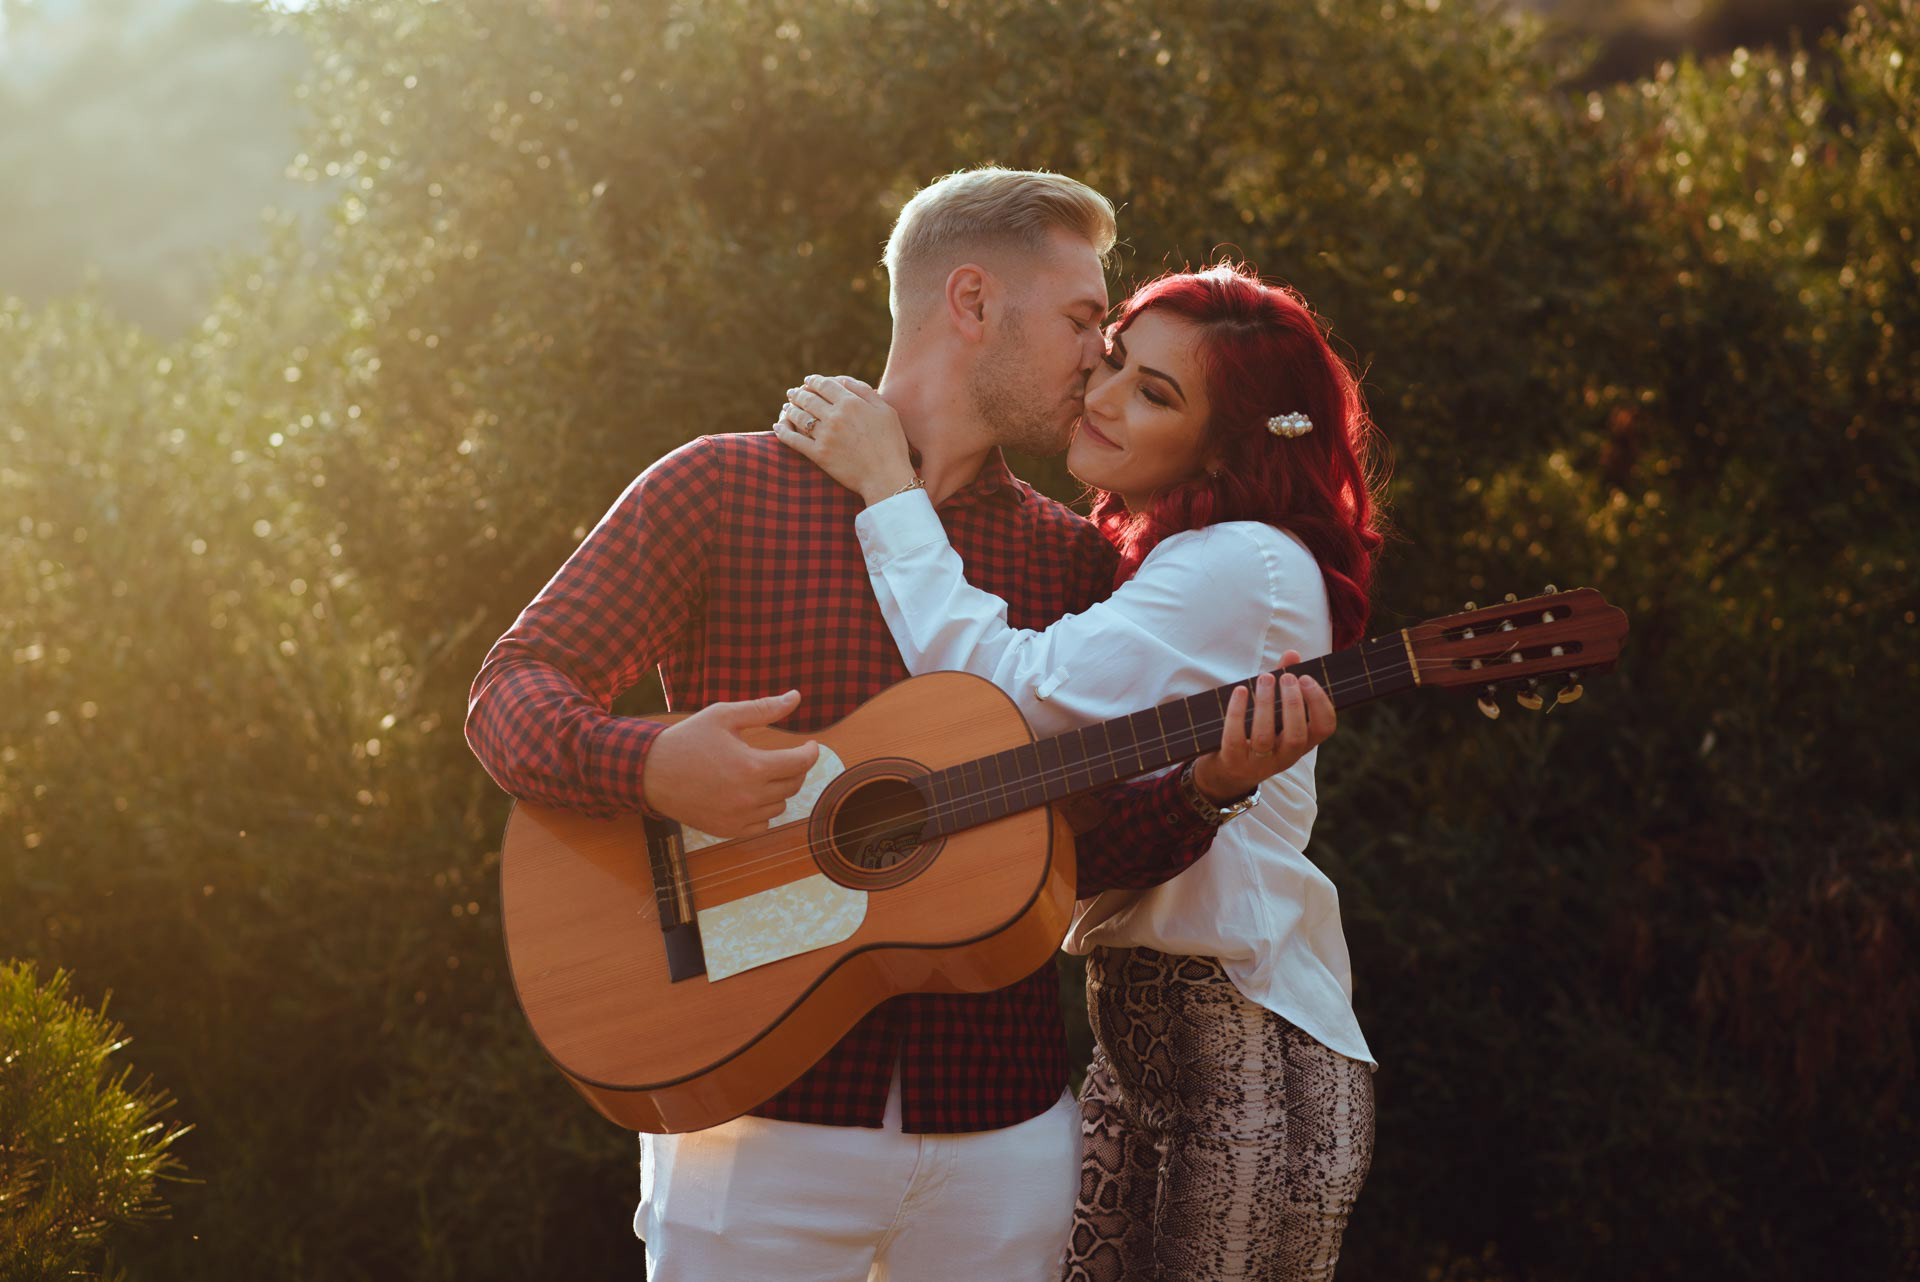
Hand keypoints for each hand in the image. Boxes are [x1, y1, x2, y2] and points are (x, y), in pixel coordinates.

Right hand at [642, 690, 821, 837]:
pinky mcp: (728, 830)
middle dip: (795, 768)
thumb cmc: (688, 740)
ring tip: (762, 774)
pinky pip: (762, 825)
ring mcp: (739, 817)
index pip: (800, 763)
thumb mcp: (724, 716)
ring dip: (778, 790)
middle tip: (785, 757)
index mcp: (752, 766)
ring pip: (779, 806)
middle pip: (793, 785)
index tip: (809, 745)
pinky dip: (762, 811)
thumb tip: (795, 697)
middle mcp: (750, 797)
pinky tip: (750, 795)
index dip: (810, 752)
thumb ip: (764, 708)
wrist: (651, 773)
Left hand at [772, 374, 917, 504]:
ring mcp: (825, 435)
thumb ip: (864, 392)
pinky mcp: (818, 454)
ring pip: (799, 416)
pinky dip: (782, 432)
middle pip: (808, 398)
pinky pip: (794, 440)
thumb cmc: (891, 444)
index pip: (824, 385)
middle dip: (797, 393)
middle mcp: (835, 416)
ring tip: (786, 407)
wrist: (886, 477)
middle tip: (792, 392)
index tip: (807, 380)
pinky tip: (777, 427)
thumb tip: (843, 380)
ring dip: (789, 409)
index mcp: (851, 403)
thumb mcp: (886, 411)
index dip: (813, 381)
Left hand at [1190, 651, 1335, 801]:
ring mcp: (1259, 763)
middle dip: (1294, 703)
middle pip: (1297, 734)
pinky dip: (1237, 713)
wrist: (1227, 773)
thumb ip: (1284, 682)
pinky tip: (1240, 691)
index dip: (1320, 703)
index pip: (1325, 727)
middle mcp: (1285, 757)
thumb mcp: (1275, 712)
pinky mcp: (1233, 761)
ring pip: (1265, 737)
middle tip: (1286, 677)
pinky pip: (1235, 738)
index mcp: (1303, 743)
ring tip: (1264, 678)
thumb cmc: (1257, 733)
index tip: (1307, 678)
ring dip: (1266, 704)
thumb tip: (1292, 654)